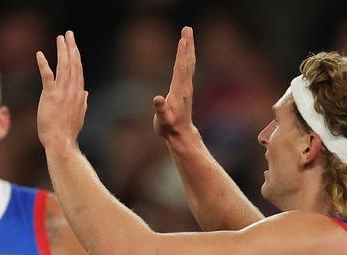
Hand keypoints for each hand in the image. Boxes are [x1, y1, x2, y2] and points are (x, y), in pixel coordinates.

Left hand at [36, 30, 87, 149]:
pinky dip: (43, 64)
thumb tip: (86, 94)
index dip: (76, 56)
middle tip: (68, 34)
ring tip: (60, 38)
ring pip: (63, 66)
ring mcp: (62, 92)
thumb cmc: (67, 132)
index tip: (74, 45)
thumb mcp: (79, 116)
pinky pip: (47, 76)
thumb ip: (83, 103)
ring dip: (62, 50)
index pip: (78, 70)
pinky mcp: (50, 95)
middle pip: (73, 64)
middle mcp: (72, 90)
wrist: (60, 141)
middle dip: (71, 47)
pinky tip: (39, 54)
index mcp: (78, 94)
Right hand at [153, 27, 196, 143]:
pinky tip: (187, 52)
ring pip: (189, 63)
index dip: (181, 54)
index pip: (180, 68)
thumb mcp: (162, 120)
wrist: (181, 134)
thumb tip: (157, 99)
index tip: (182, 39)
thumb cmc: (169, 127)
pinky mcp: (186, 88)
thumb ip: (160, 109)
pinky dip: (187, 56)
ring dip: (189, 47)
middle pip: (188, 61)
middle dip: (188, 44)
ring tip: (187, 34)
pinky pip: (188, 68)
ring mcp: (187, 86)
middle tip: (187, 28)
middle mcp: (185, 86)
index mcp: (179, 90)